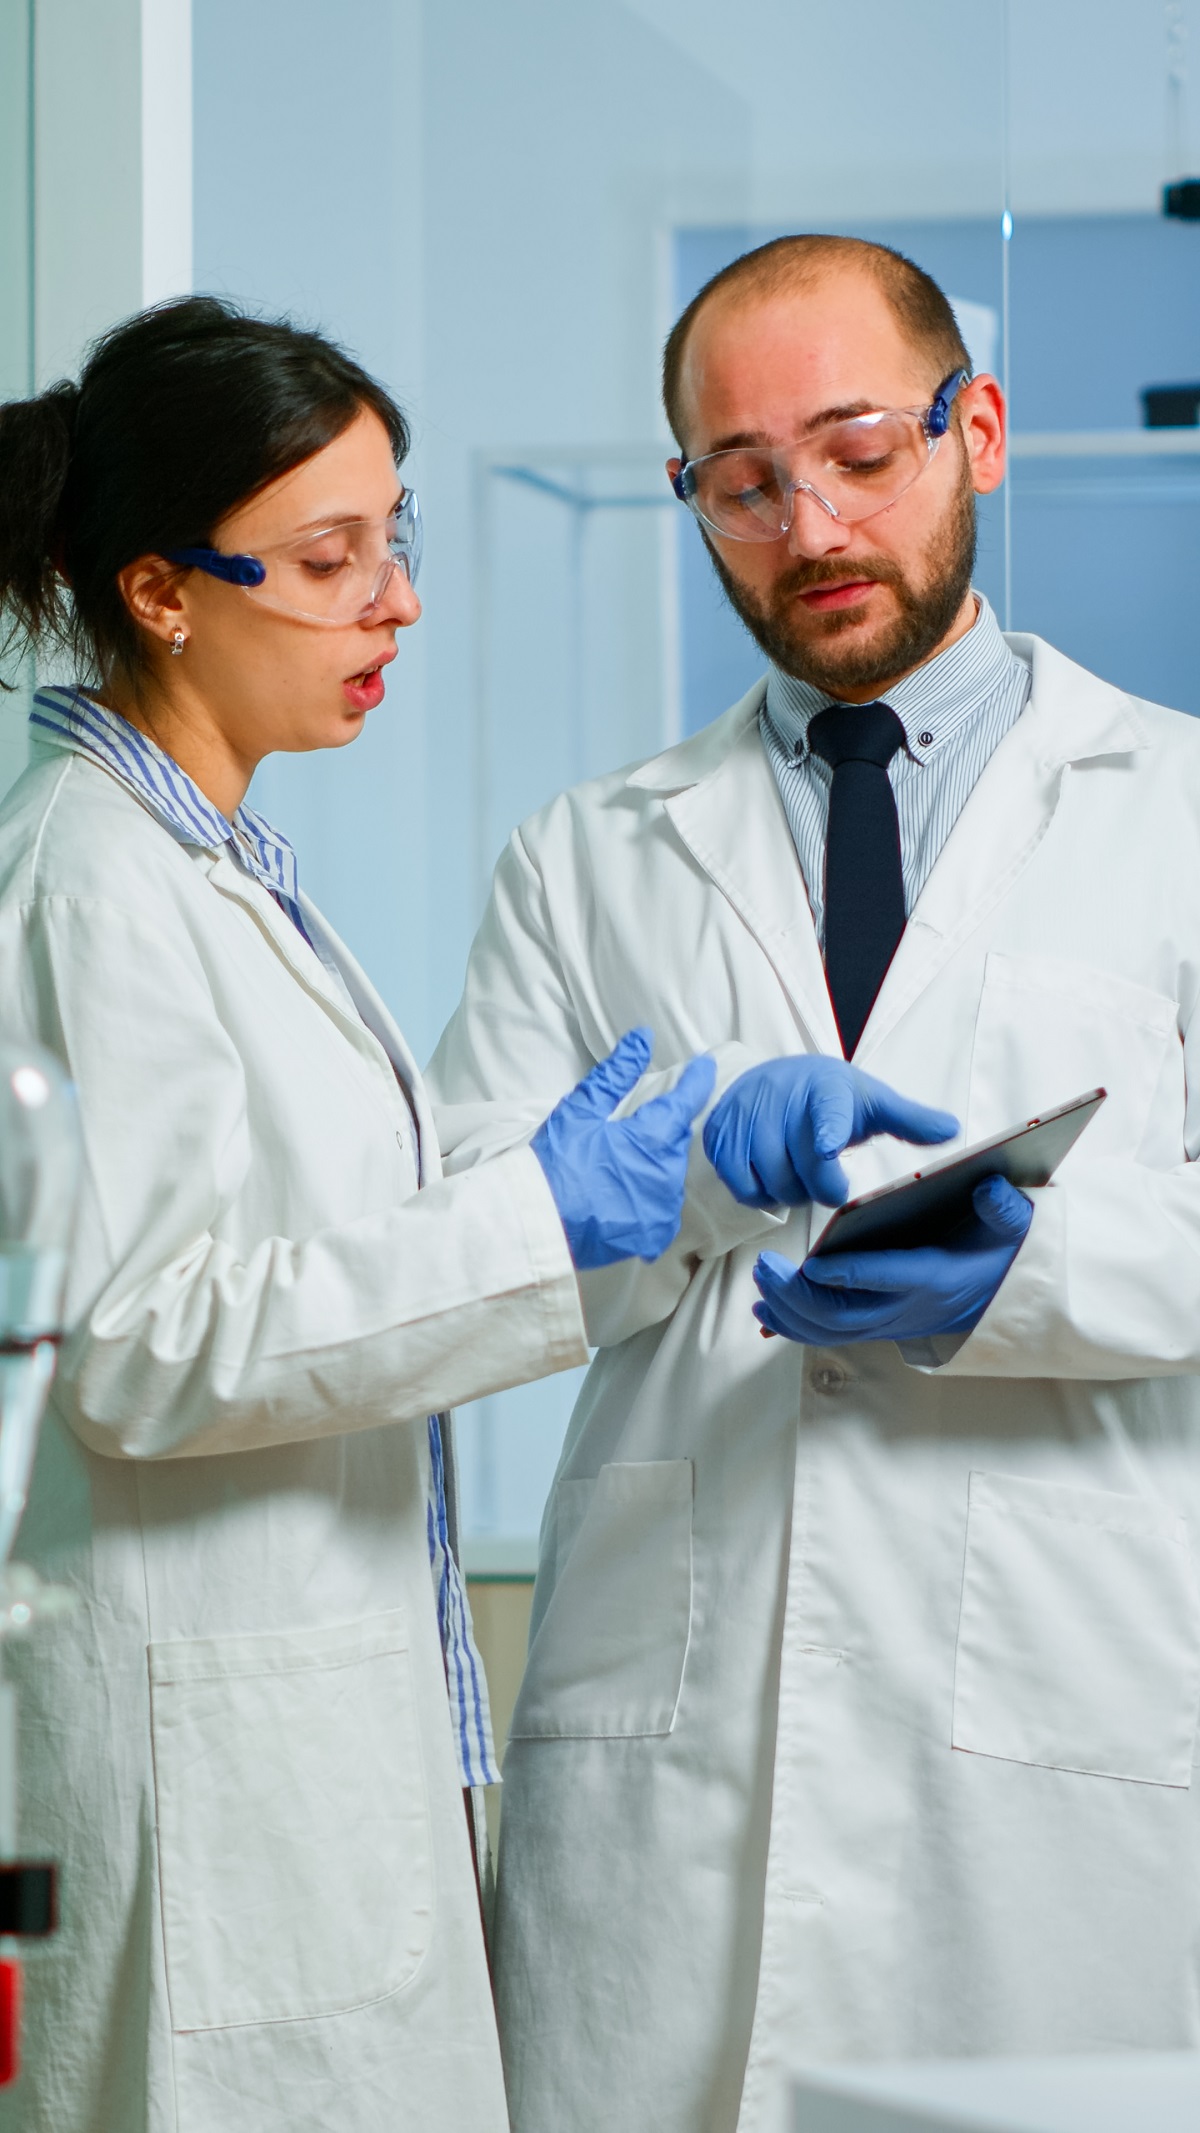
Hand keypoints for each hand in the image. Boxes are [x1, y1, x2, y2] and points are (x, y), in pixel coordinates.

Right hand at [532, 1028, 716, 1269]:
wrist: (535, 1224)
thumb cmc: (555, 1162)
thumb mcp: (580, 1110)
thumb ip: (616, 1073)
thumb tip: (642, 1038)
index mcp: (652, 1140)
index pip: (685, 1102)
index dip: (697, 1081)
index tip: (705, 1067)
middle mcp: (667, 1176)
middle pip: (675, 1141)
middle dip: (662, 1129)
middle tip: (636, 1127)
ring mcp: (663, 1209)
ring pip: (670, 1175)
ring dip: (655, 1164)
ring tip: (624, 1164)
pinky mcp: (654, 1235)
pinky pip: (664, 1208)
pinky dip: (652, 1197)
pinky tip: (628, 1194)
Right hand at [703, 1055, 958, 1209]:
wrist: (775, 1077)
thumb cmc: (830, 1096)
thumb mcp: (871, 1101)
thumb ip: (909, 1119)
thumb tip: (952, 1129)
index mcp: (826, 1089)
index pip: (826, 1112)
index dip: (825, 1132)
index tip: (827, 1148)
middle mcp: (780, 1098)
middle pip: (802, 1167)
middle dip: (820, 1187)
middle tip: (828, 1180)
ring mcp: (745, 1116)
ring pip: (771, 1180)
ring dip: (791, 1191)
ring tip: (801, 1176)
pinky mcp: (720, 1136)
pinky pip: (742, 1185)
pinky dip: (760, 1192)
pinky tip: (774, 1178)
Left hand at [752, 1174, 1033, 1344]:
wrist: (995, 1301)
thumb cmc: (992, 1255)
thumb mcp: (1008, 1229)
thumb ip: (1002, 1208)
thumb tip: (988, 1188)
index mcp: (932, 1278)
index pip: (887, 1279)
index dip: (849, 1275)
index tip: (813, 1262)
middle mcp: (903, 1308)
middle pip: (842, 1314)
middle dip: (799, 1295)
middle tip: (766, 1266)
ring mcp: (884, 1323)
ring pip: (828, 1330)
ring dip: (789, 1310)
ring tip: (760, 1279)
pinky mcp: (870, 1328)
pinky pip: (825, 1336)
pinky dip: (792, 1325)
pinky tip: (764, 1306)